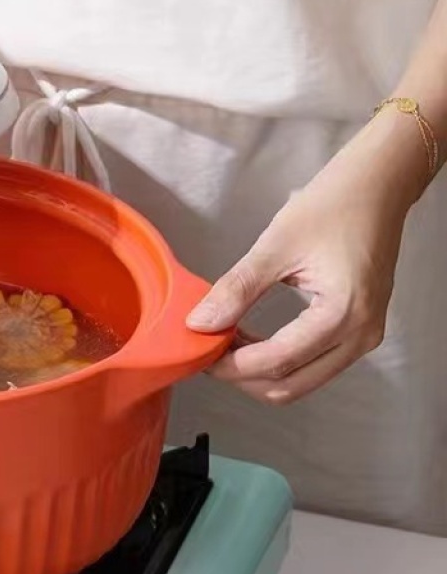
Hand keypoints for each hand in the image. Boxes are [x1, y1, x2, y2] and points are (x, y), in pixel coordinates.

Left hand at [185, 110, 428, 403]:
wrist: (375, 189)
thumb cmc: (330, 207)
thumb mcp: (275, 245)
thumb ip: (237, 288)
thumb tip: (199, 323)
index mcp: (343, 314)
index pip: (277, 361)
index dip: (230, 364)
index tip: (198, 350)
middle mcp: (360, 336)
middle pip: (289, 384)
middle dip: (241, 376)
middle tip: (206, 351)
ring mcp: (363, 338)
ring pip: (300, 381)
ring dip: (258, 371)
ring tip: (225, 342)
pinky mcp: (358, 332)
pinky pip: (313, 365)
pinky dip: (278, 361)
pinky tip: (249, 338)